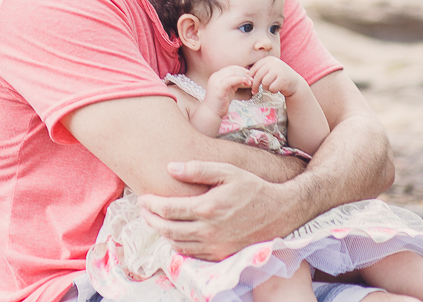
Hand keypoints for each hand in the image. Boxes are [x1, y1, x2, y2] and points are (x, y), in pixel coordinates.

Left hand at [138, 161, 300, 259]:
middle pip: (167, 230)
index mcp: (207, 208)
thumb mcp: (227, 171)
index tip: (143, 198)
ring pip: (177, 244)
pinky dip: (178, 244)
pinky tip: (175, 232)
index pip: (167, 210)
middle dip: (150, 219)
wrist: (279, 213)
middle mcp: (209, 230)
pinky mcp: (221, 255)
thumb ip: (198, 169)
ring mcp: (215, 246)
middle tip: (143, 209)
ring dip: (162, 233)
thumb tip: (171, 167)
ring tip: (156, 220)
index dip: (151, 204)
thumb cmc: (252, 188)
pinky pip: (191, 253)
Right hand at [206, 66, 252, 107]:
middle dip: (243, 73)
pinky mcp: (219, 87)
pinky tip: (246, 83)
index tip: (248, 73)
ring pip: (232, 73)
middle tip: (251, 79)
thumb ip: (233, 83)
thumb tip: (243, 77)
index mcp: (216, 76)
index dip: (240, 69)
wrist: (211, 112)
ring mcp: (216, 81)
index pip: (230, 68)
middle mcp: (215, 76)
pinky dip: (240, 79)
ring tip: (250, 82)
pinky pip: (231, 80)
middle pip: (232, 69)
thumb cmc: (220, 102)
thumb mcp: (228, 90)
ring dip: (243, 76)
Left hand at [248, 56, 303, 96]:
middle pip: (258, 75)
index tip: (249, 84)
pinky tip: (278, 88)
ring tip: (272, 86)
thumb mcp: (270, 70)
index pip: (255, 68)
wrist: (296, 83)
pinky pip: (271, 88)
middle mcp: (274, 63)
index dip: (251, 77)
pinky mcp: (283, 79)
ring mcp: (279, 70)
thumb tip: (245, 75)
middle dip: (255, 85)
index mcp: (269, 59)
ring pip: (264, 82)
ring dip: (266, 88)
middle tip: (254, 91)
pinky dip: (273, 90)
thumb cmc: (279, 77)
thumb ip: (260, 70)